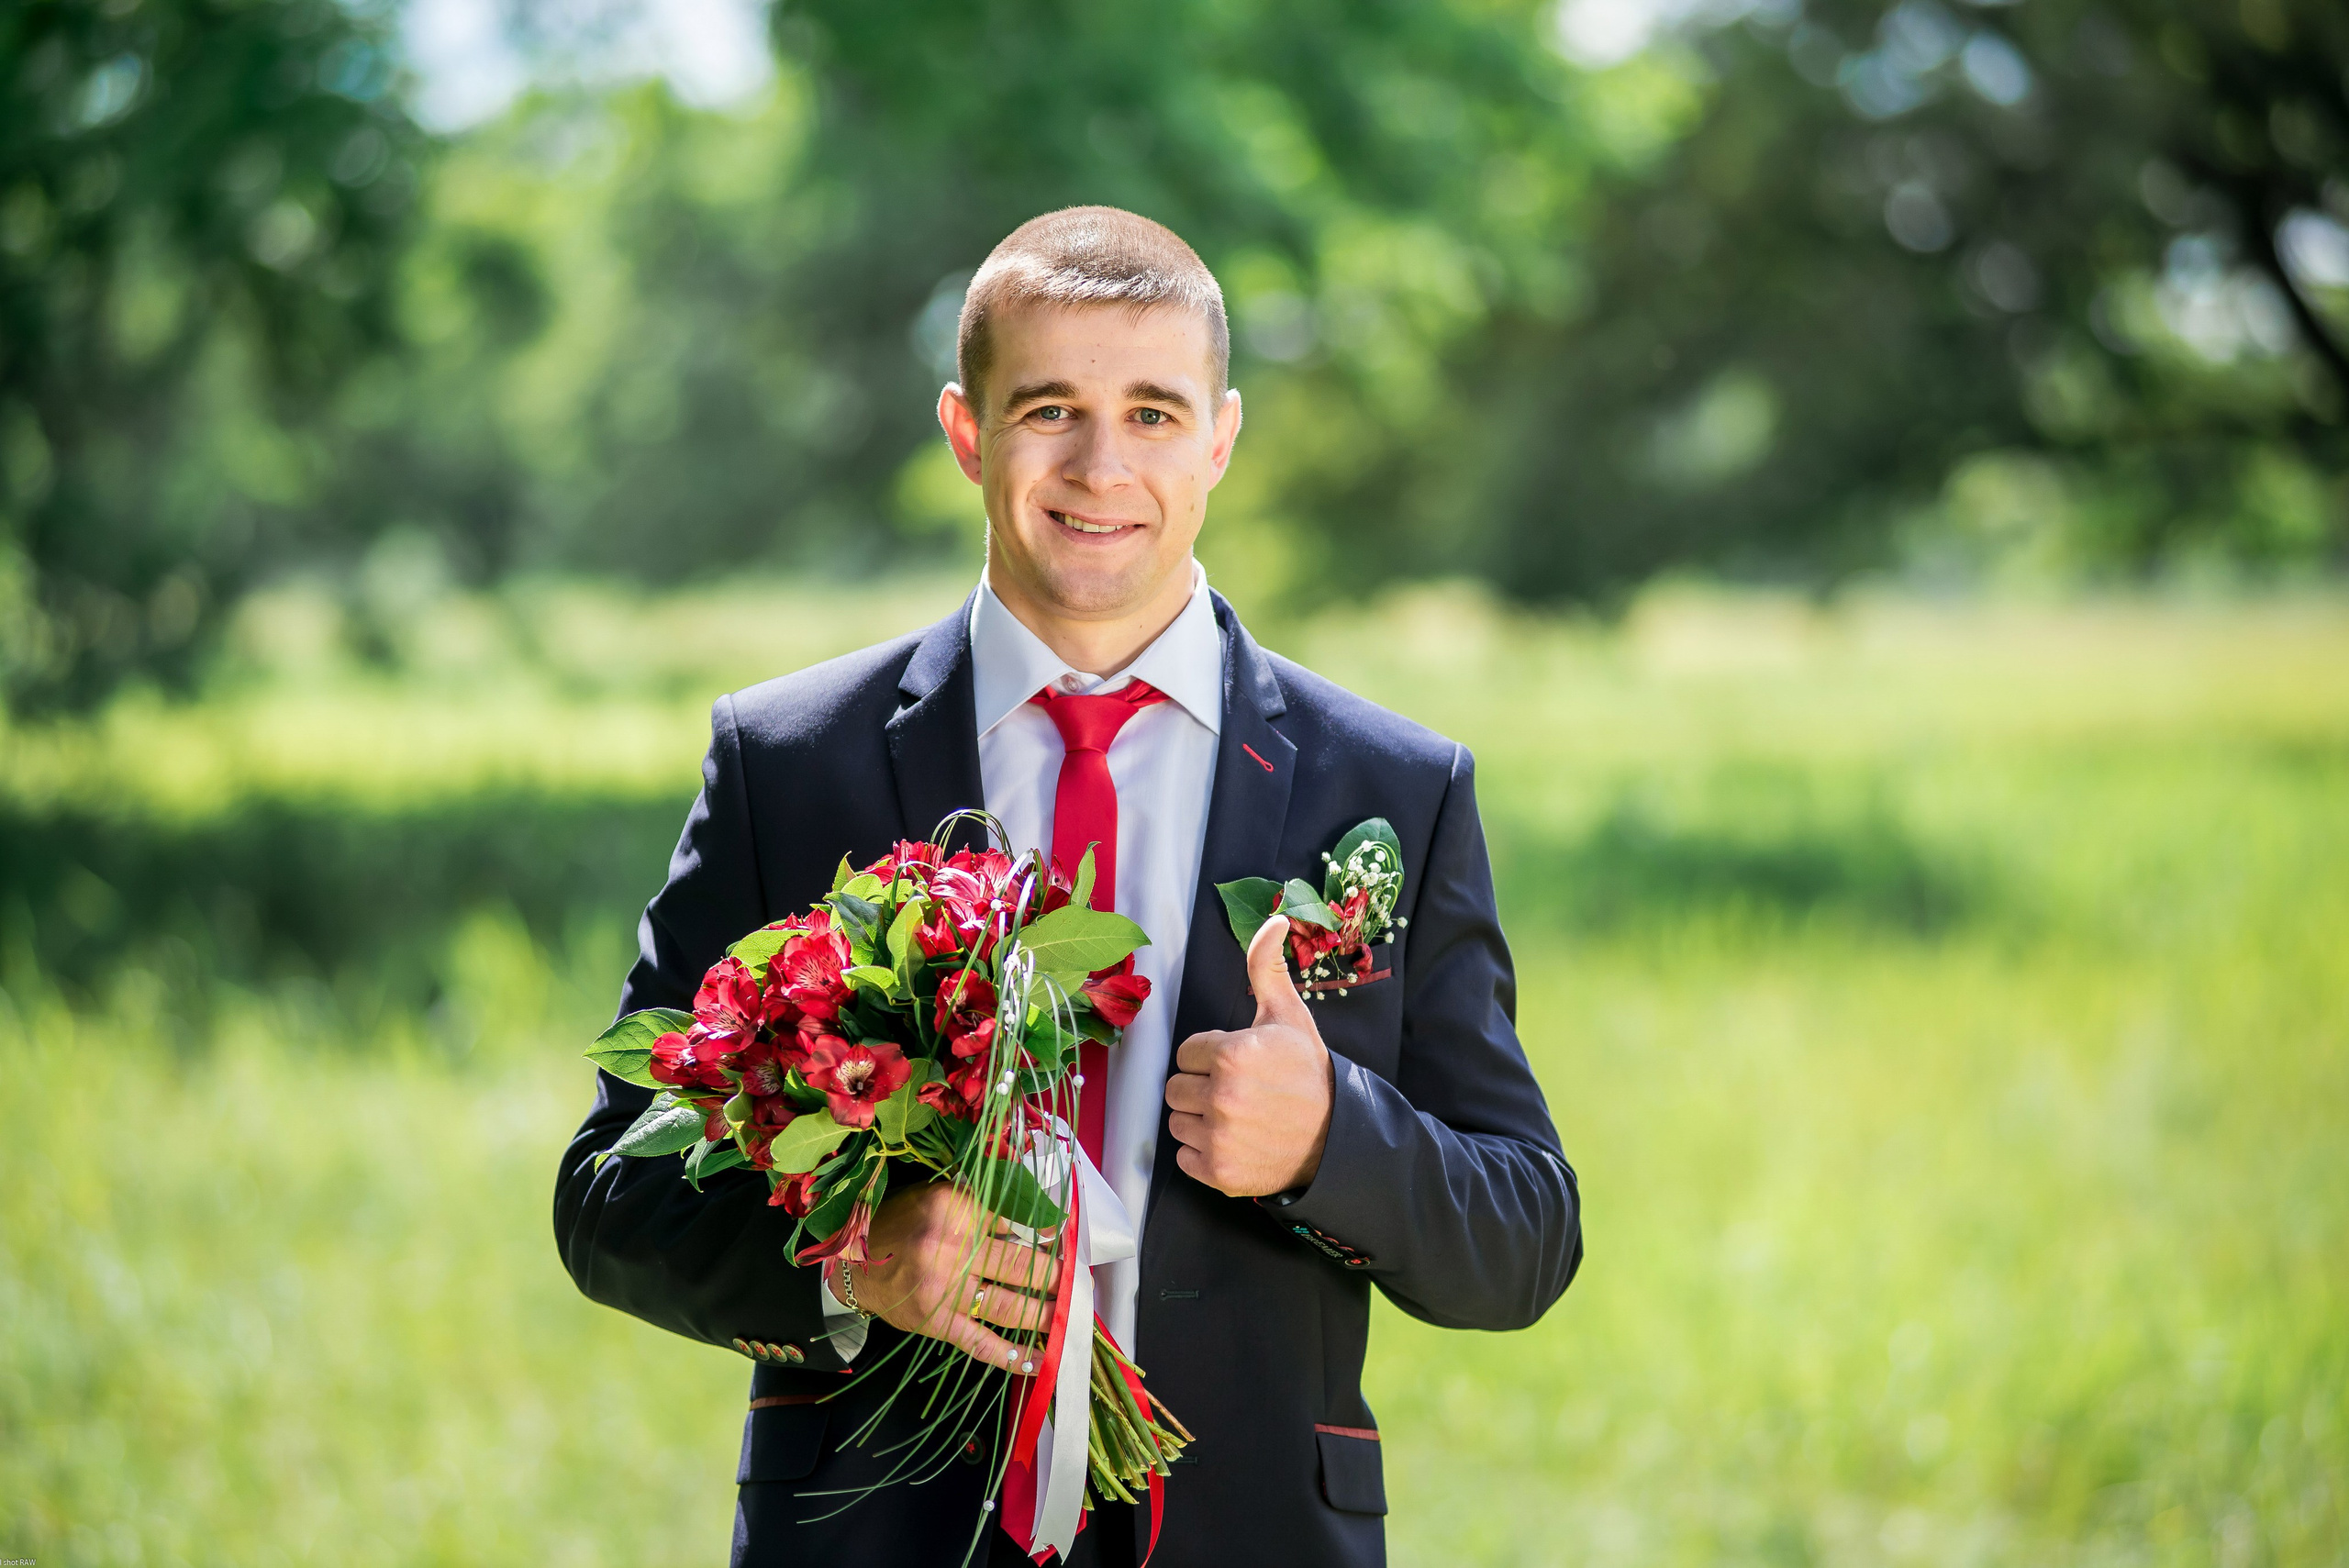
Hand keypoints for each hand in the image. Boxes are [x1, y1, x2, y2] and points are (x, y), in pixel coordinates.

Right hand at [843, 1181, 1059, 1372]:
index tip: (1066, 1242)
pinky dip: (1010, 1355)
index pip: (1014, 1223)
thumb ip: (984, 1204)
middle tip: (1081, 1281)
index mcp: (955, 1209)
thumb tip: (1038, 1224)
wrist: (851, 1262)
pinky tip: (1039, 1359)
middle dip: (1056, 1276)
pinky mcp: (936, 1323)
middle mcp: (952, 1250)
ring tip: (1071, 1316)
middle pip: (1020, 1265)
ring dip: (1045, 1313)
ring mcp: (945, 1291)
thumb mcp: (940, 1195)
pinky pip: (980, 1342)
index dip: (1046, 1235)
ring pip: (1009, 1305)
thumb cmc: (901, 1223)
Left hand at [1164, 915, 1334, 1196]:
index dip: (1210, 1057)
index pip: (1186, 1053)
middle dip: (1201, 1088)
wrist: (1338, 1135)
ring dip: (1200, 1121)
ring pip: (1177, 1122)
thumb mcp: (1288, 1015)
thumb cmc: (1307, 1073)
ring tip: (1237, 1117)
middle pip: (1176, 1088)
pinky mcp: (1218, 1172)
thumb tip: (1274, 919)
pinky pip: (1184, 1158)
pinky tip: (1235, 1142)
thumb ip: (1266, 967)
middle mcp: (1221, 1097)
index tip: (1239, 1065)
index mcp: (1231, 1054)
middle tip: (1239, 1092)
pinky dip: (1203, 1154)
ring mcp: (1219, 1138)